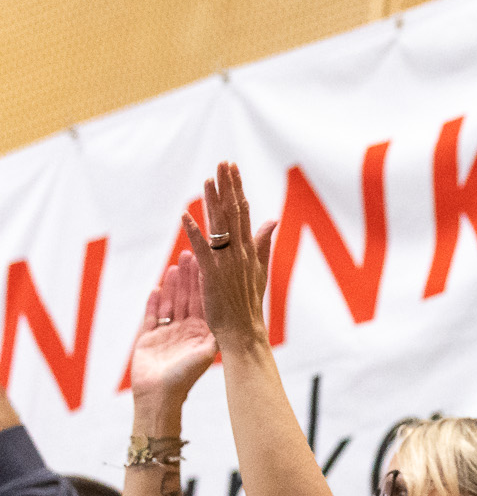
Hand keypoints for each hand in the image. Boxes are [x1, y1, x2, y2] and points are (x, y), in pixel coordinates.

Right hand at [129, 252, 219, 408]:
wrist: (159, 396)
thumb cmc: (185, 378)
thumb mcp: (204, 353)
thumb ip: (215, 335)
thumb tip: (234, 318)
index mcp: (202, 332)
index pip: (204, 301)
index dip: (205, 282)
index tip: (208, 263)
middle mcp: (186, 330)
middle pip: (187, 298)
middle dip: (189, 277)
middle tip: (189, 254)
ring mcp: (167, 333)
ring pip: (170, 303)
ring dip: (172, 285)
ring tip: (175, 265)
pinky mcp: (149, 337)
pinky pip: (151, 316)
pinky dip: (154, 302)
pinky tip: (156, 288)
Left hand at [180, 163, 275, 353]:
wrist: (245, 332)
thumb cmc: (249, 304)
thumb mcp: (260, 270)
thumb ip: (264, 243)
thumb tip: (272, 219)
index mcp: (250, 251)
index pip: (243, 213)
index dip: (237, 189)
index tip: (232, 168)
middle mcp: (240, 253)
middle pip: (233, 214)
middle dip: (228, 187)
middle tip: (222, 163)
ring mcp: (227, 264)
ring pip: (220, 227)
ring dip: (213, 203)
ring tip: (207, 180)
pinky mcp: (213, 277)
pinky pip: (202, 251)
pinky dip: (194, 234)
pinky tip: (185, 217)